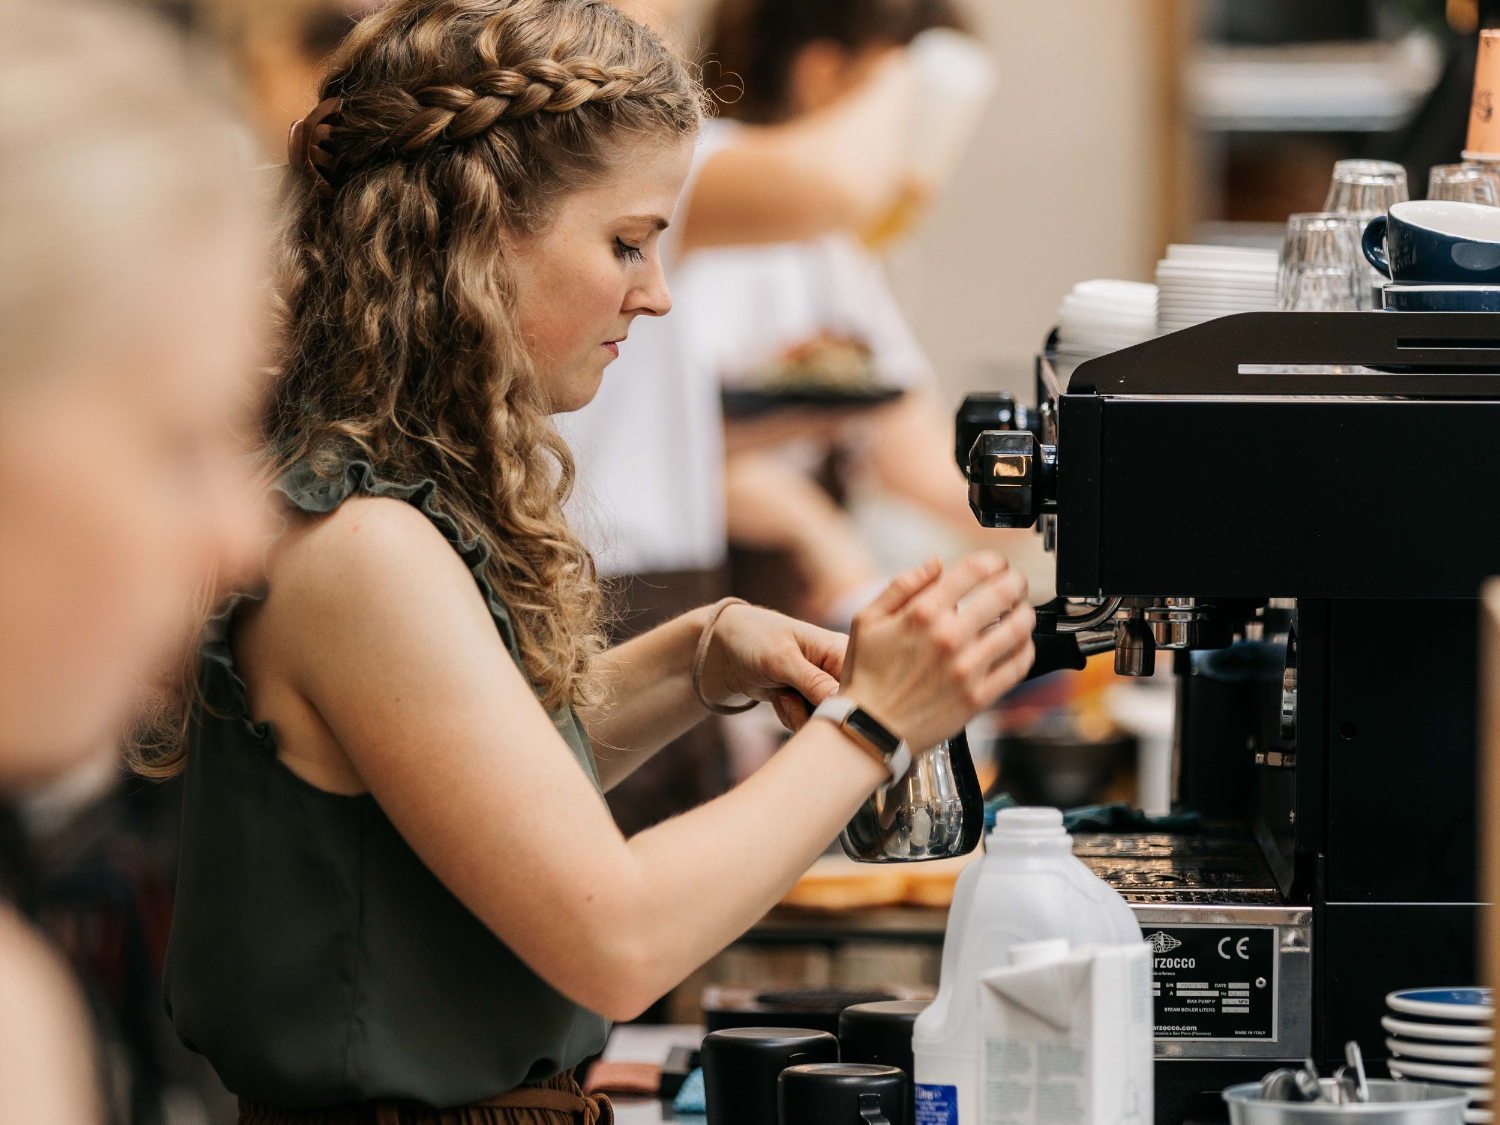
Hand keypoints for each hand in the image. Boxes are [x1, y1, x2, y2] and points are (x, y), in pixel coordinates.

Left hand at [698, 605, 846, 731]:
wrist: (723, 649)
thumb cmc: (754, 639)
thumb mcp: (782, 658)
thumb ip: (813, 681)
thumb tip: (843, 703)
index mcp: (840, 648)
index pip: (862, 682)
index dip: (849, 702)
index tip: (824, 709)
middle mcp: (837, 669)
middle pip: (845, 707)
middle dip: (816, 712)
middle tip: (791, 696)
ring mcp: (822, 687)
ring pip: (824, 719)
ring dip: (798, 714)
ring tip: (781, 693)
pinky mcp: (807, 700)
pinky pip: (807, 722)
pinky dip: (790, 715)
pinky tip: (778, 697)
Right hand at [841, 553, 1034, 753]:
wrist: (869, 728)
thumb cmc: (866, 675)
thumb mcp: (867, 619)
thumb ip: (902, 586)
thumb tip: (935, 562)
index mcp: (922, 614)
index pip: (973, 571)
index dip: (992, 561)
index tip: (996, 564)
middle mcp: (948, 638)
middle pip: (1003, 594)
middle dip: (1015, 582)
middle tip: (1016, 584)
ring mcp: (967, 669)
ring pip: (1018, 629)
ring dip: (1025, 614)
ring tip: (1021, 613)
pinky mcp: (978, 697)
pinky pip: (1018, 666)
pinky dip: (1026, 649)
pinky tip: (1020, 644)